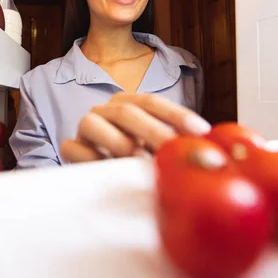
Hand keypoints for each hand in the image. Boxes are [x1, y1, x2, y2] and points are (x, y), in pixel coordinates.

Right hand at [60, 93, 210, 162]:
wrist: (99, 175)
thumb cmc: (135, 160)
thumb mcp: (157, 148)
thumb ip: (176, 143)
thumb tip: (208, 146)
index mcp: (127, 104)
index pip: (151, 102)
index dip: (176, 114)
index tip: (199, 131)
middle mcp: (105, 111)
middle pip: (126, 112)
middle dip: (153, 130)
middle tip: (173, 149)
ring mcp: (85, 129)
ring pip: (92, 124)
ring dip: (117, 141)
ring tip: (136, 158)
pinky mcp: (70, 148)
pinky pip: (74, 149)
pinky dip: (90, 158)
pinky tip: (108, 169)